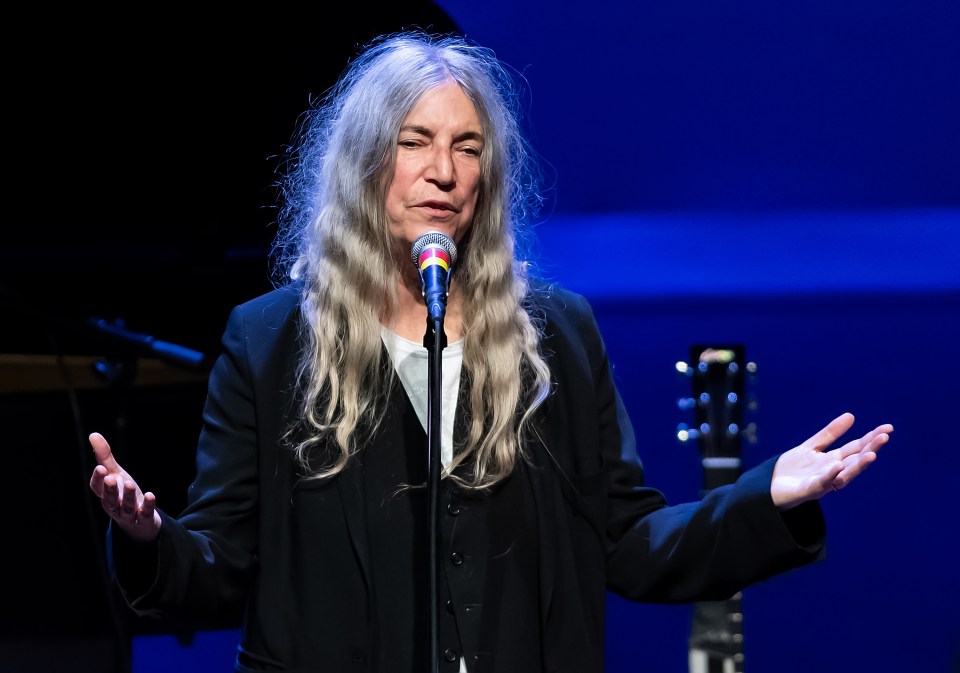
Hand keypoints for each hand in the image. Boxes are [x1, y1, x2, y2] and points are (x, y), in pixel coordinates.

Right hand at [88, 432, 161, 541]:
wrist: (139, 521)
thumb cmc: (123, 493)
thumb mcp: (115, 473)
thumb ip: (104, 456)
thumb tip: (93, 434)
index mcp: (105, 494)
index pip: (97, 488)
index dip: (97, 479)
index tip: (100, 467)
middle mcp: (114, 505)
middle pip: (109, 500)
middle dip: (109, 489)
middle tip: (110, 477)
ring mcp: (129, 514)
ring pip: (125, 507)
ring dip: (127, 496)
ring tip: (129, 484)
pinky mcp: (144, 519)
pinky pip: (145, 513)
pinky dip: (147, 506)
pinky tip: (151, 495)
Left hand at [771, 412, 892, 509]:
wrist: (769, 486)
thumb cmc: (792, 469)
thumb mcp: (812, 446)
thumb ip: (830, 433)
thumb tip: (851, 416)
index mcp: (834, 461)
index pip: (856, 448)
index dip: (871, 439)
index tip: (887, 428)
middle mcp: (832, 473)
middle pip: (854, 460)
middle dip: (870, 449)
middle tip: (885, 437)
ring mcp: (822, 482)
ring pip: (844, 474)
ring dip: (858, 465)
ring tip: (871, 454)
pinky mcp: (808, 491)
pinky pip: (821, 483)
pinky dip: (830, 475)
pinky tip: (837, 465)